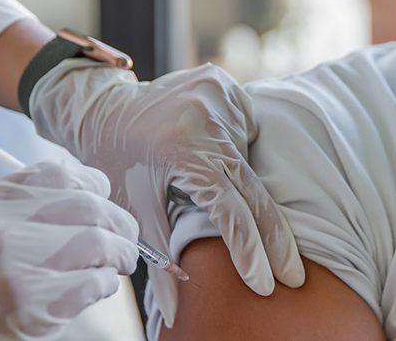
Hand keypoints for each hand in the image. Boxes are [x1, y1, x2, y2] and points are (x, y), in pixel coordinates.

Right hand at [0, 160, 138, 340]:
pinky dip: (107, 283)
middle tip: (124, 238)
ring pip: (99, 243)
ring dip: (121, 254)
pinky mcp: (32, 308)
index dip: (96, 186)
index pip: (64, 174)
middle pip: (90, 207)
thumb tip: (98, 190)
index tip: (104, 201)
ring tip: (119, 262)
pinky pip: (94, 283)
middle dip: (119, 223)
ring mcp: (15, 270)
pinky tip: (98, 287)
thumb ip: (29, 199)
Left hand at [28, 60, 303, 327]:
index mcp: (183, 150)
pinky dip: (238, 148)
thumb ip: (160, 258)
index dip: (251, 251)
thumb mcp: (133, 210)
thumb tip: (172, 313)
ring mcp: (219, 94)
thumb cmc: (116, 162)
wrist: (102, 108)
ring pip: (251, 158)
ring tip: (198, 175)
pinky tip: (211, 147)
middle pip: (255, 190)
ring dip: (244, 181)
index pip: (230, 210)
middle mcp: (206, 119)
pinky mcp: (225, 83)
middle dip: (275, 238)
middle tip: (293, 275)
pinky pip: (248, 128)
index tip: (267, 284)